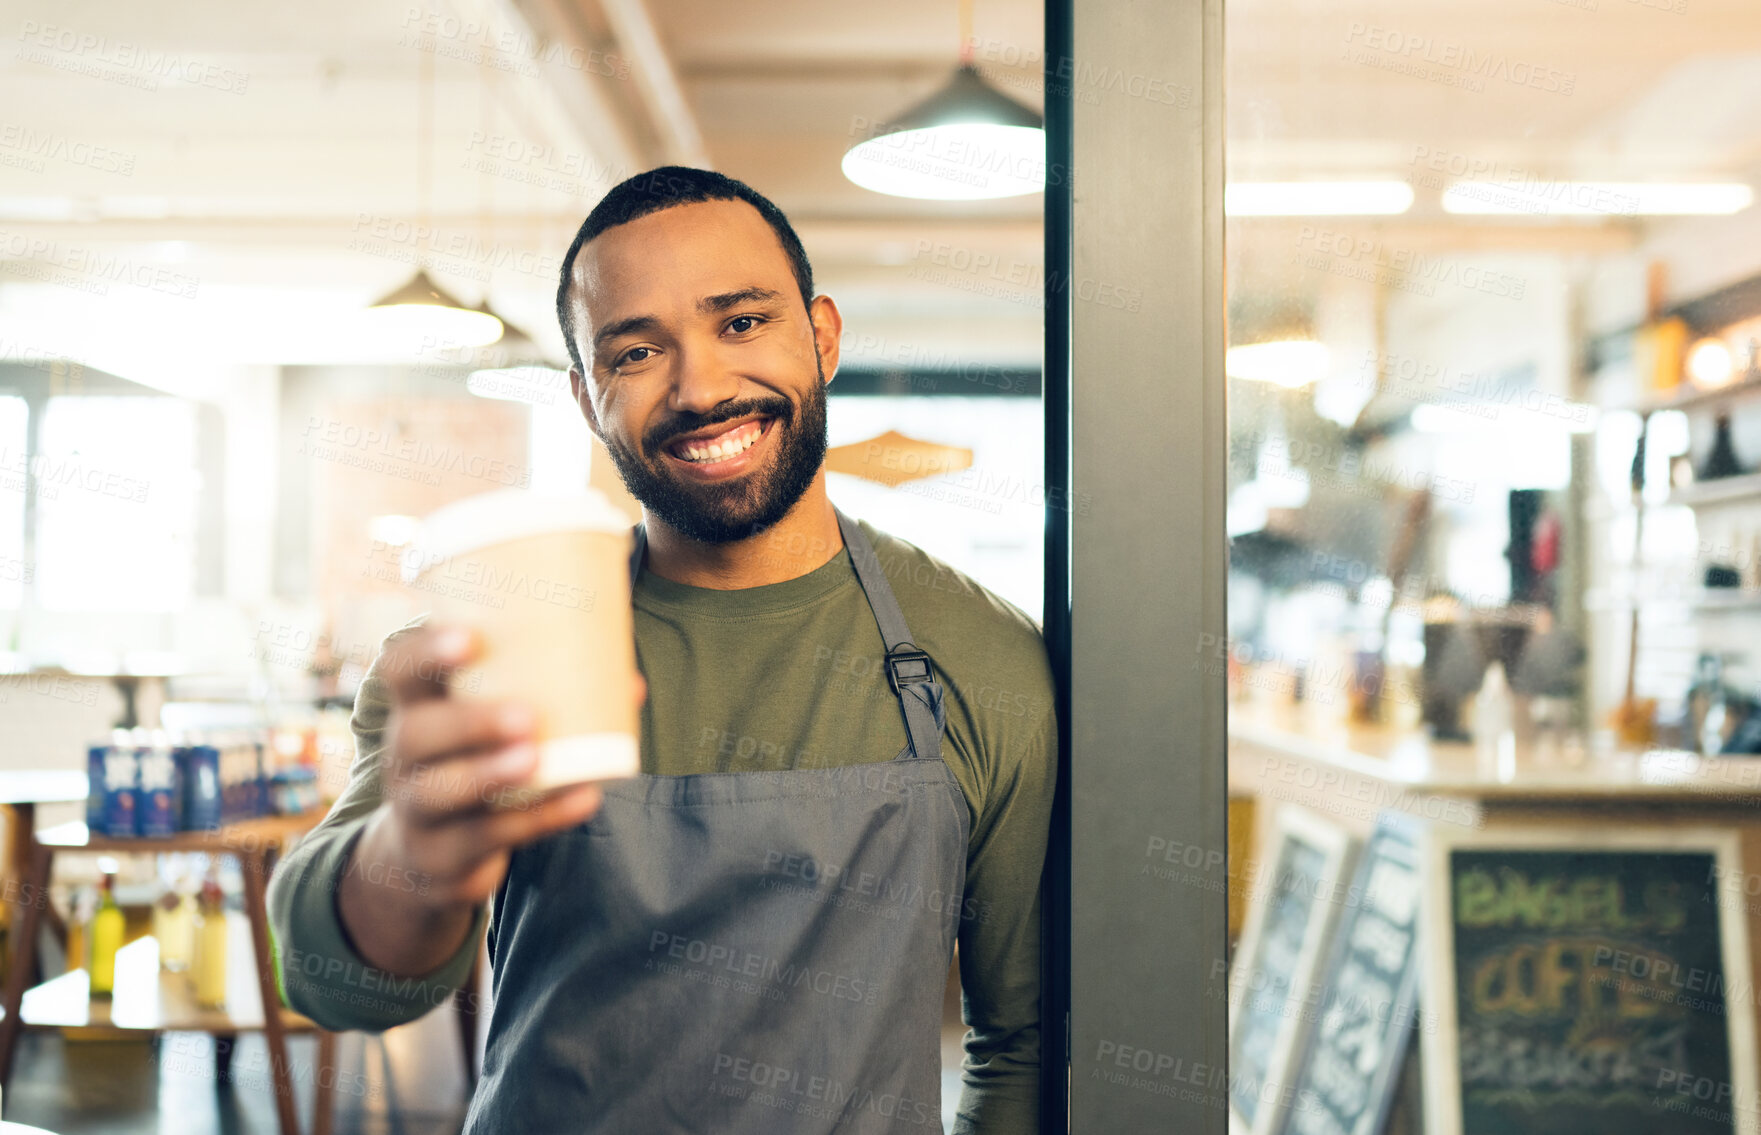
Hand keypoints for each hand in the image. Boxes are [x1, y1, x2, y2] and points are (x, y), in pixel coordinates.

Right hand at [339, 625, 643, 973]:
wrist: (427, 855)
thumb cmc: (473, 763)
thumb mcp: (492, 728)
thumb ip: (554, 699)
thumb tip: (632, 684)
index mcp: (417, 707)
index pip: (400, 668)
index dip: (426, 651)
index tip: (470, 638)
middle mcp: (406, 757)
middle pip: (417, 734)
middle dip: (468, 723)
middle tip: (525, 716)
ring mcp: (418, 810)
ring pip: (439, 793)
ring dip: (488, 775)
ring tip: (534, 759)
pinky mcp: (444, 855)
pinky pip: (485, 839)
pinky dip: (539, 819)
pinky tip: (581, 801)